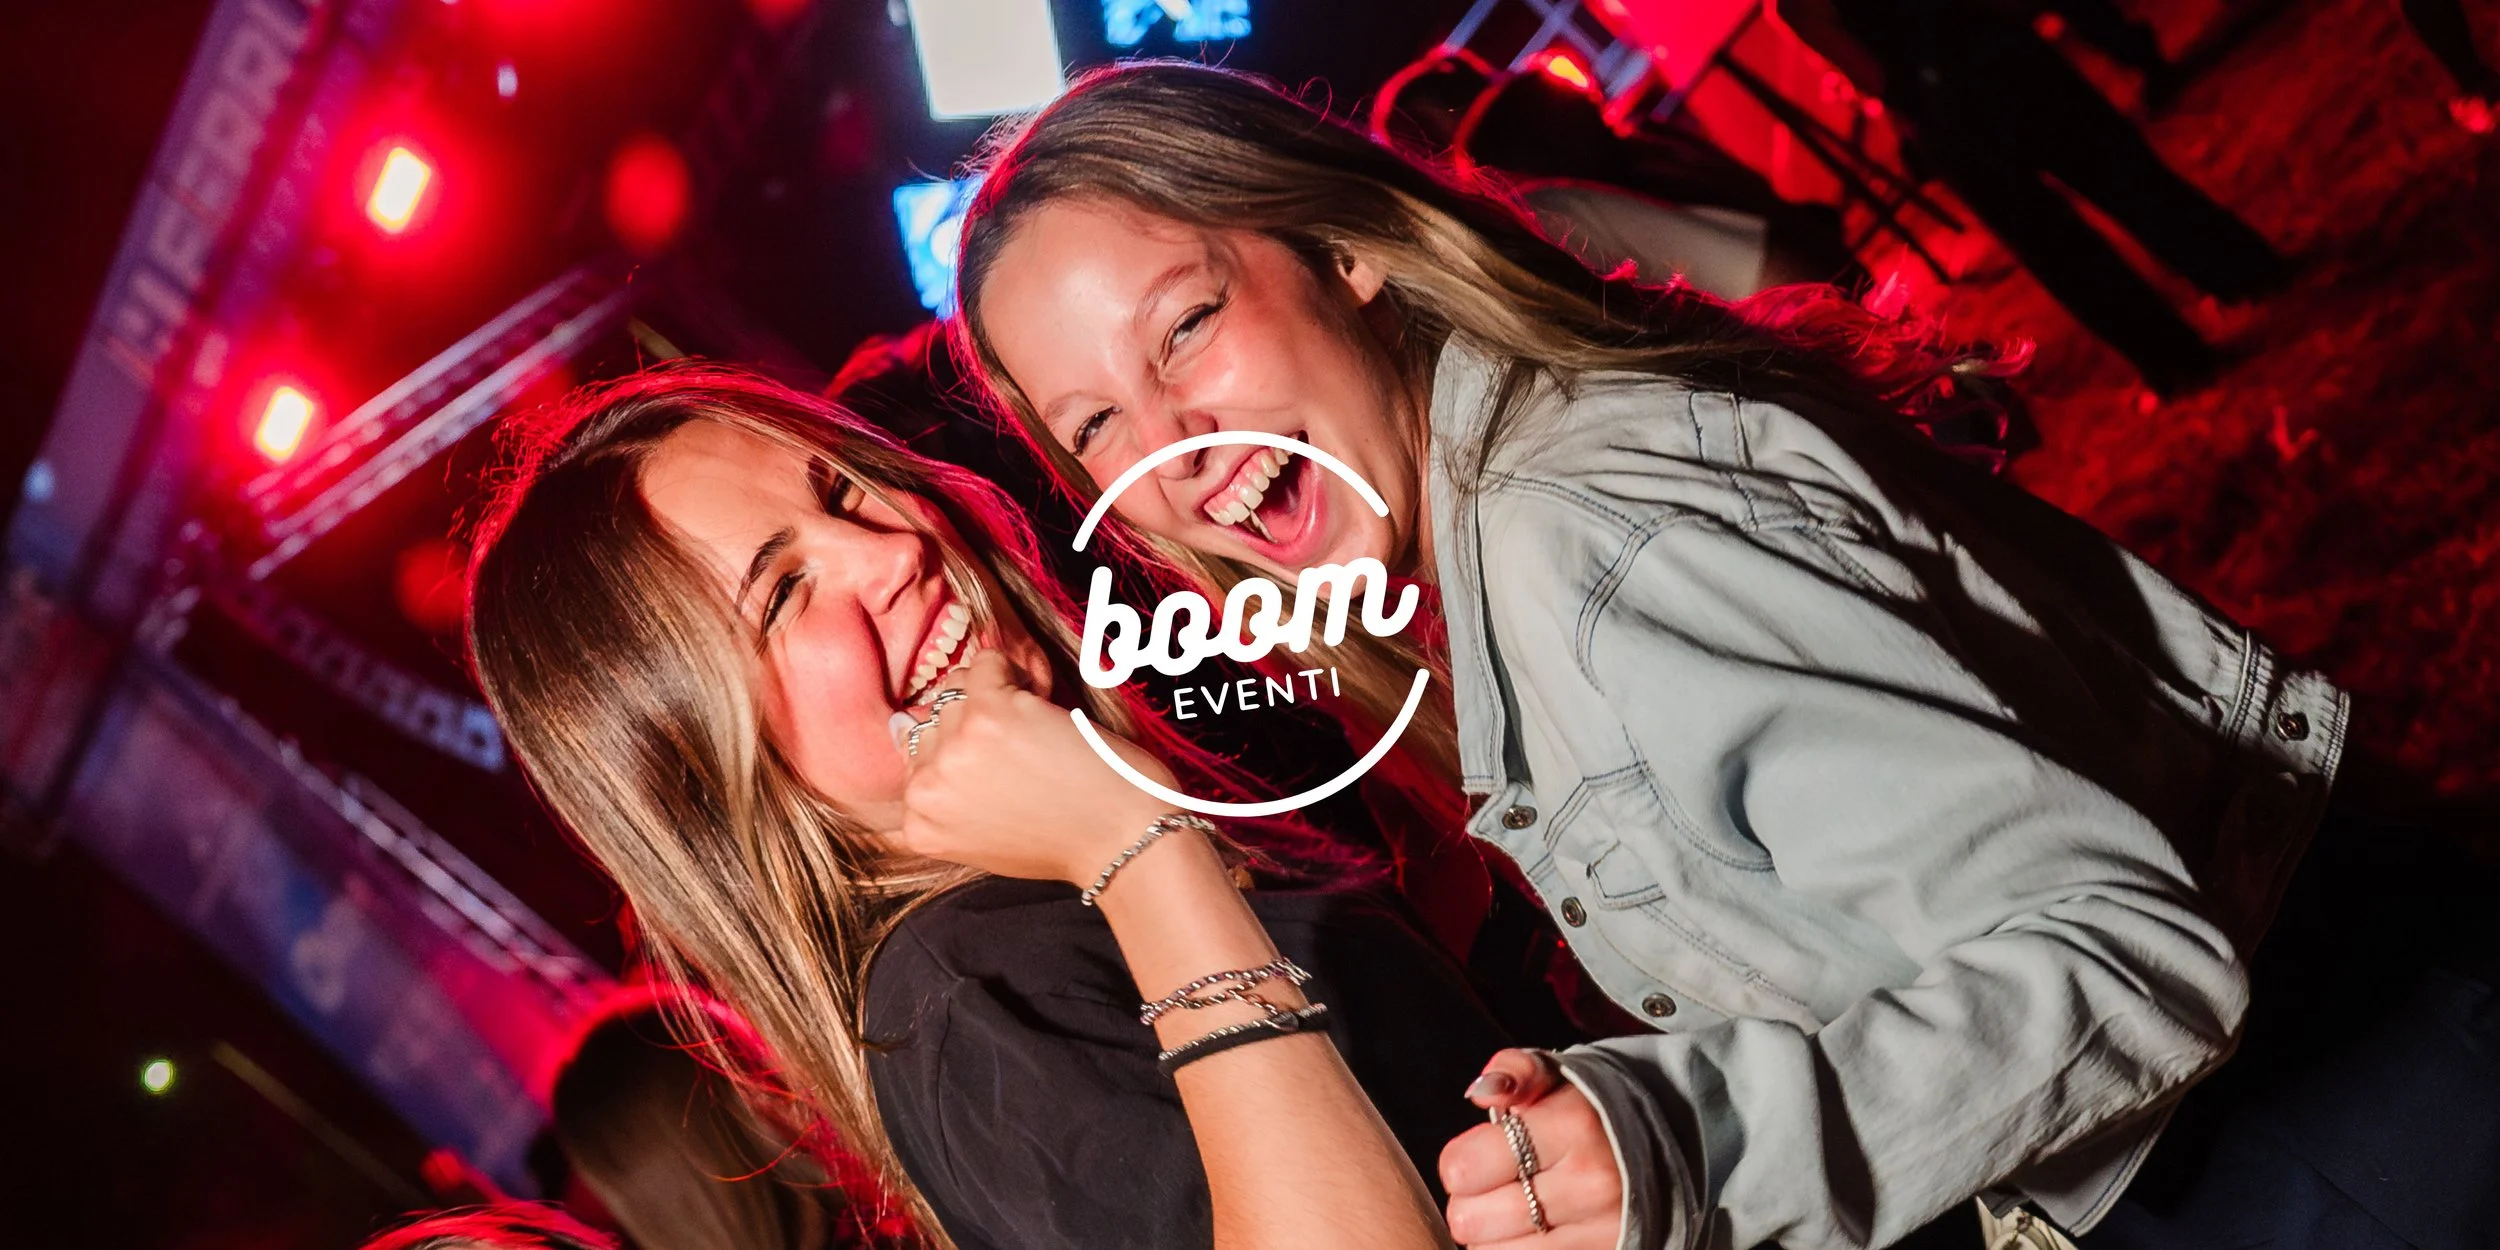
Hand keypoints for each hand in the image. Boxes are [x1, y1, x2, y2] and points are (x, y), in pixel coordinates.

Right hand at [895, 650, 1179, 884]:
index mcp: (920, 824)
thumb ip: (944, 792)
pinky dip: (1015, 672)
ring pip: (957, 691)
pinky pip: (987, 663)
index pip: (916, 761)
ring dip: (996, 699)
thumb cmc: (1063, 839)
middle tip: (1022, 751)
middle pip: (934, 725)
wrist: (1120, 840)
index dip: (961, 754)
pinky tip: (1042, 705)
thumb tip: (898, 724)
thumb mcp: (982, 835)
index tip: (998, 767)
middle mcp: (926, 790)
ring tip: (1035, 733)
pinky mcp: (988, 715)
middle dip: (973, 727)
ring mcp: (954, 751)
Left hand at [1440, 1050, 1622, 1248]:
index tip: (1479, 1157)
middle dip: (1471, 1203)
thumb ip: (1513, 1071)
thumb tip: (1483, 1092)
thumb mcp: (1553, 1078)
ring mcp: (1600, 1230)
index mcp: (1572, 1124)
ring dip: (1491, 1236)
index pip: (1464, 1167)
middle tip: (1495, 1187)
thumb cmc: (1588, 1116)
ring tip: (1516, 1211)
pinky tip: (1531, 1234)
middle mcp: (1590, 1182)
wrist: (1659, 1157)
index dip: (1460, 1162)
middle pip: (1470, 1219)